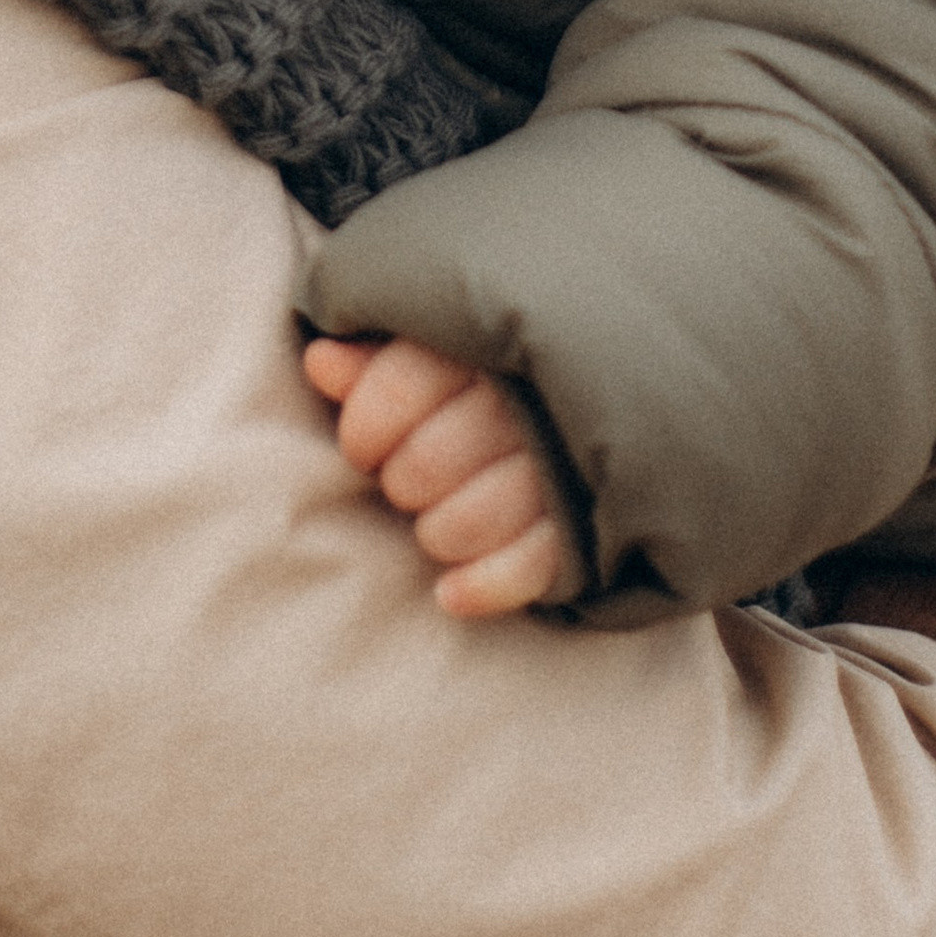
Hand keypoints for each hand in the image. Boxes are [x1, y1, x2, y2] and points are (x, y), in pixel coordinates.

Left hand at [302, 334, 562, 616]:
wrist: (615, 377)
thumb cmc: (501, 368)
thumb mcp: (443, 342)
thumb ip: (379, 353)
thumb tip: (320, 363)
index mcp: (485, 342)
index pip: (395, 391)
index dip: (364, 430)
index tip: (364, 446)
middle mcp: (526, 402)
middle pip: (425, 465)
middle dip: (401, 484)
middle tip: (408, 481)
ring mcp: (562, 465)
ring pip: (467, 522)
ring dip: (436, 533)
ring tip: (436, 521)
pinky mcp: (590, 526)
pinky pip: (528, 568)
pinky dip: (484, 587)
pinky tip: (451, 594)